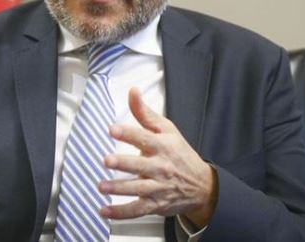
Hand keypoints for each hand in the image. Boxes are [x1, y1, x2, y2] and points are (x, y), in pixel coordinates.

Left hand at [99, 88, 216, 226]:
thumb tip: (132, 91)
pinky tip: (105, 211)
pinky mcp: (156, 204)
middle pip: (140, 165)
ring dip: (118, 189)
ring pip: (138, 189)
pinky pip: (137, 210)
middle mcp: (160, 167)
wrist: (203, 186)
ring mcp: (158, 187)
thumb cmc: (180, 154)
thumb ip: (145, 113)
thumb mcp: (166, 130)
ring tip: (101, 186)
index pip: (143, 138)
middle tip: (107, 160)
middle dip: (123, 163)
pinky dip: (121, 213)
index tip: (112, 129)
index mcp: (162, 145)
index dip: (128, 133)